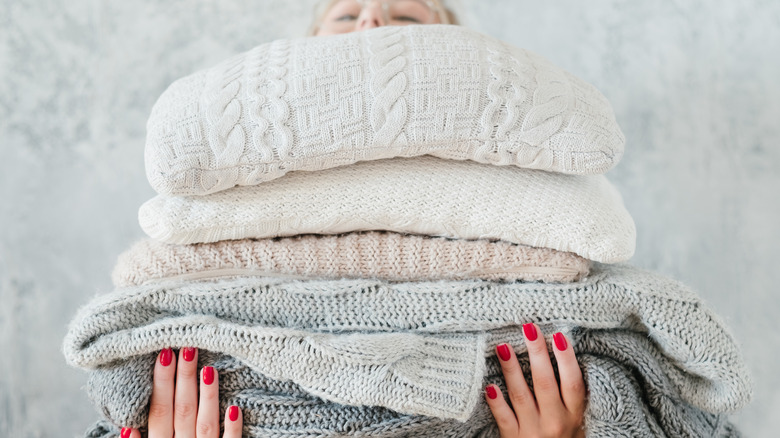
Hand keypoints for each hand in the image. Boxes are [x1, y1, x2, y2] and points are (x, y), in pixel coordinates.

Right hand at [119, 348, 242, 437]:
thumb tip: (129, 427)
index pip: (157, 411)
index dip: (160, 383)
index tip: (164, 353)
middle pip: (181, 411)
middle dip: (183, 379)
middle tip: (187, 347)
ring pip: (205, 424)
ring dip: (207, 396)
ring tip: (210, 368)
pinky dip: (232, 429)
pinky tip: (235, 408)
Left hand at [486, 324, 585, 437]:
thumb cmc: (564, 435)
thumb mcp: (576, 418)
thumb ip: (570, 393)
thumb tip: (561, 348)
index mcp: (574, 414)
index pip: (573, 383)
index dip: (566, 359)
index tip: (559, 335)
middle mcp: (555, 421)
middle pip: (545, 383)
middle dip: (537, 354)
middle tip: (529, 329)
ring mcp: (533, 431)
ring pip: (521, 395)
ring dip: (511, 370)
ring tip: (502, 347)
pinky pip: (503, 417)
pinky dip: (496, 403)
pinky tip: (489, 386)